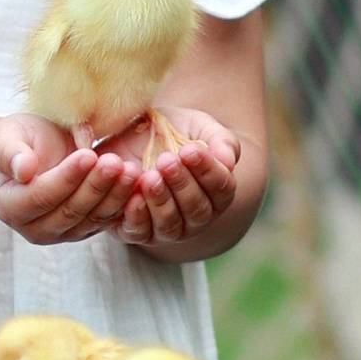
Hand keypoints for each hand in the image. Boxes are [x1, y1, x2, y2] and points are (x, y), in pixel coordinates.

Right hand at [0, 113, 141, 246]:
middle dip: (95, 187)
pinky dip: (122, 202)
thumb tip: (23, 170)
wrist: (32, 150)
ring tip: (131, 170)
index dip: (66, 178)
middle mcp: (33, 228)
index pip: (40, 197)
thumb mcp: (5, 137)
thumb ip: (9, 152)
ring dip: (114, 196)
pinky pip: (105, 219)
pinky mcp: (83, 230)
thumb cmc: (15, 141)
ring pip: (91, 218)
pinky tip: (137, 183)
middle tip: (116, 162)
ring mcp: (59, 233)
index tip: (88, 155)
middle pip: (69, 212)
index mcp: (9, 207)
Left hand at [116, 107, 242, 249]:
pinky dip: (136, 217)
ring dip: (160, 201)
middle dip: (181, 184)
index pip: (221, 188)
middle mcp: (196, 217)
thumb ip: (220, 140)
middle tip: (166, 160)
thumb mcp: (198, 126)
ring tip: (149, 176)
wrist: (130, 135)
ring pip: (170, 225)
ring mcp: (168, 228)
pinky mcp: (138, 232)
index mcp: (216, 192)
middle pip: (197, 210)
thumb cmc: (171, 132)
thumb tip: (229, 161)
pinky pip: (139, 233)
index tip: (190, 150)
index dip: (207, 170)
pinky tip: (133, 197)